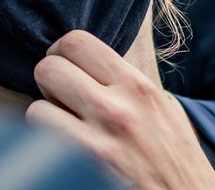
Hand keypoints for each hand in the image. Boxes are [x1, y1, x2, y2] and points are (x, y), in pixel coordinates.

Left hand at [26, 30, 214, 189]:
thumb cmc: (177, 166)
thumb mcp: (163, 112)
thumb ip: (128, 84)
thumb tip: (89, 63)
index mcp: (138, 87)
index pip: (77, 41)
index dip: (61, 53)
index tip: (66, 68)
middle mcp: (118, 110)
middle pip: (49, 68)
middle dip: (49, 83)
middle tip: (60, 99)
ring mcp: (100, 144)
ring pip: (37, 107)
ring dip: (46, 119)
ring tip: (64, 130)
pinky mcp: (84, 173)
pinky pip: (39, 146)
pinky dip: (43, 149)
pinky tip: (62, 154)